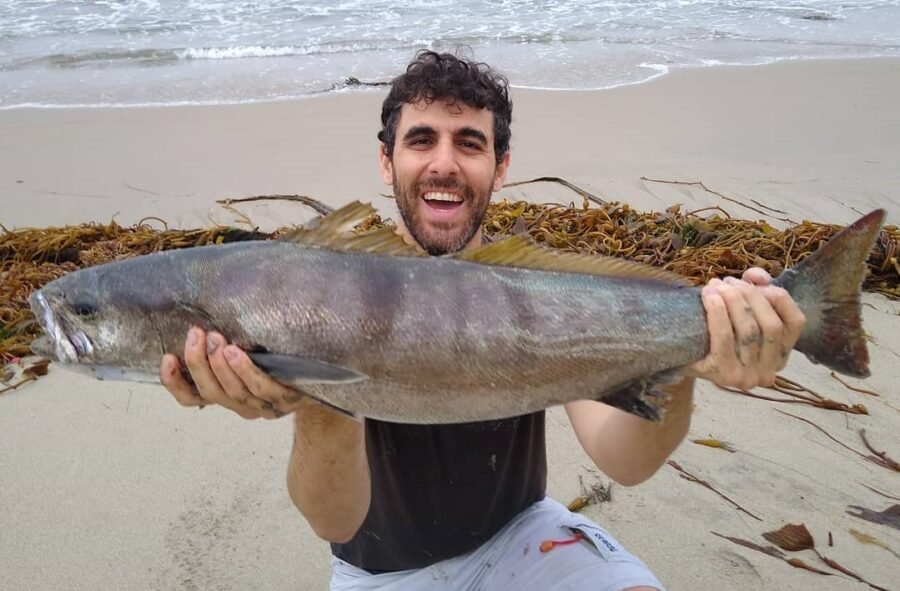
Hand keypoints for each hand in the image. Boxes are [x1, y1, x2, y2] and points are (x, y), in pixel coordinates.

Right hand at [160, 327, 308, 418]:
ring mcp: (264, 406)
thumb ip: (223, 343)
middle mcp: (241, 406)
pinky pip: (262, 387)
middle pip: (211, 392)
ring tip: (215, 340)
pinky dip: (246, 370)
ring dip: (220, 366)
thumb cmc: (277, 358)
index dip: (175, 383)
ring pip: (234, 392)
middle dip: (199, 363)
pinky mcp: (285, 400)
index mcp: (226, 397)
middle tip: (196, 334)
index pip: (191, 399)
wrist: (321, 375)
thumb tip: (199, 310)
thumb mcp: (246, 351)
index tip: (166, 357)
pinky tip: (236, 352)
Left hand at [687, 268, 805, 388]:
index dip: (778, 296)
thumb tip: (757, 276)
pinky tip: (709, 295)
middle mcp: (769, 371)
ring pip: (749, 331)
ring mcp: (748, 377)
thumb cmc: (713, 332)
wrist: (681, 356)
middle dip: (750, 296)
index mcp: (781, 354)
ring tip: (715, 286)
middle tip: (728, 282)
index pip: (796, 322)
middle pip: (771, 325)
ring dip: (732, 300)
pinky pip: (725, 338)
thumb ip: (756, 290)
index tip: (753, 280)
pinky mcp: (724, 375)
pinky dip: (718, 312)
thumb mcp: (739, 311)